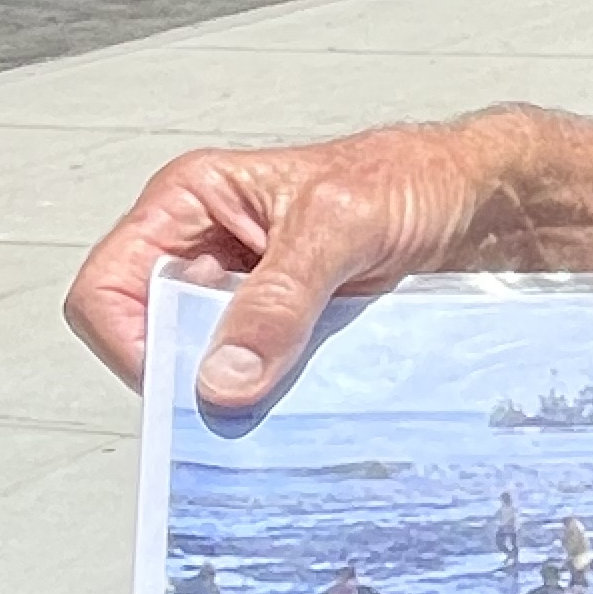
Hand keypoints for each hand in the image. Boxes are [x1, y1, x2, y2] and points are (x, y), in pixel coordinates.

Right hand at [62, 121, 502, 408]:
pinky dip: (277, 401)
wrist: (485, 202)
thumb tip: (222, 380)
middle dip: (189, 380)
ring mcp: (246, 300)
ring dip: (240, 397)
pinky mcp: (288, 335)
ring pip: (206, 370)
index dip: (130, 343)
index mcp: (190, 205)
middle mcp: (206, 254)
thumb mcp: (341, 226)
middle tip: (239, 414)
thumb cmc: (411, 179)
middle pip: (152, 341)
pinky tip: (309, 408)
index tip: (186, 383)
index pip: (107, 291)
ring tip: (286, 408)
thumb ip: (280, 299)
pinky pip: (259, 382)